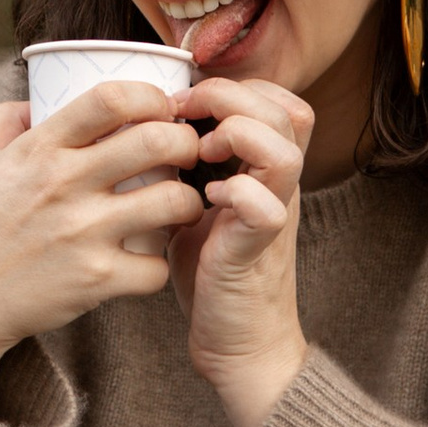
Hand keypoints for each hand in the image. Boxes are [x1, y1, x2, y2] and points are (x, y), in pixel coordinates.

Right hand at [0, 83, 205, 420]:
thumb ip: (5, 121)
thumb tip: (37, 98)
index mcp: (38, 148)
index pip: (111, 98)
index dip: (152, 95)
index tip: (161, 108)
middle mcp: (62, 184)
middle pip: (159, 142)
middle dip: (188, 143)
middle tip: (188, 155)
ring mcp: (81, 233)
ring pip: (174, 202)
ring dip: (188, 203)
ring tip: (179, 207)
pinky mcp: (94, 280)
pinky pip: (157, 266)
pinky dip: (158, 265)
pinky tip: (145, 262)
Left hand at [168, 75, 312, 426]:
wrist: (237, 341)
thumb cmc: (211, 270)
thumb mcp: (198, 203)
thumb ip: (188, 166)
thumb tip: (139, 126)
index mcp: (266, 170)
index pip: (279, 100)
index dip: (236, 86)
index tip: (182, 100)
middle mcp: (279, 187)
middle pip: (288, 112)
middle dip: (230, 98)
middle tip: (184, 113)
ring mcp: (275, 217)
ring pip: (285, 152)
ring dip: (239, 138)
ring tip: (202, 152)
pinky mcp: (259, 252)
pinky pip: (266, 208)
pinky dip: (236, 192)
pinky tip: (206, 199)